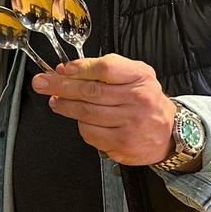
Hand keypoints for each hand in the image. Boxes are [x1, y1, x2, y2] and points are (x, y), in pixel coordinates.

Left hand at [30, 54, 175, 165]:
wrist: (168, 133)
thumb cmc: (146, 100)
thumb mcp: (135, 75)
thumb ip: (104, 69)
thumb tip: (67, 70)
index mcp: (140, 77)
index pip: (106, 68)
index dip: (81, 68)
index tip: (64, 69)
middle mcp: (137, 99)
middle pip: (91, 91)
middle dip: (60, 86)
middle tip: (42, 83)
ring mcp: (130, 123)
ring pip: (86, 113)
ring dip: (64, 106)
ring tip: (55, 101)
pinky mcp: (122, 144)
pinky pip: (90, 133)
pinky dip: (80, 125)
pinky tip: (80, 120)